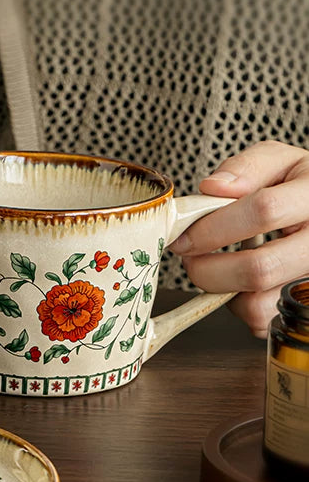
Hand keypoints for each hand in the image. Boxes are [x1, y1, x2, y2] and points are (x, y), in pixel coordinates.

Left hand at [169, 141, 308, 336]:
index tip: (184, 236)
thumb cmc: (295, 184)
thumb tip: (213, 188)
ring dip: (222, 290)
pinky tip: (241, 281)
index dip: (214, 226)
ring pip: (259, 304)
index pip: (263, 211)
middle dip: (208, 269)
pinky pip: (262, 320)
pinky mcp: (303, 303)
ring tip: (218, 268)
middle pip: (258, 269)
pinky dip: (240, 305)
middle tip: (190, 258)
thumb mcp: (277, 161)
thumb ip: (245, 168)